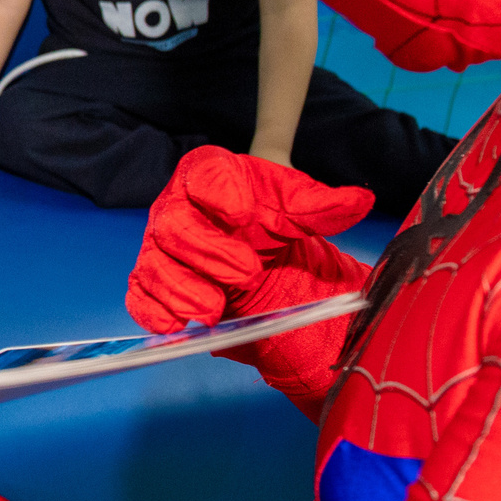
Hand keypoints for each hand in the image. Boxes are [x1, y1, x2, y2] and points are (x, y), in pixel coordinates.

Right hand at [127, 147, 372, 333]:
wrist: (248, 235)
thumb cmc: (264, 214)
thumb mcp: (296, 206)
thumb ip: (323, 205)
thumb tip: (361, 201)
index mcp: (206, 175)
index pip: (202, 174)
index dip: (219, 191)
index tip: (246, 213)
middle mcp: (174, 207)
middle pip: (174, 225)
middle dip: (206, 251)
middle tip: (246, 273)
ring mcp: (158, 247)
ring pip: (154, 265)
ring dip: (180, 290)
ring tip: (212, 311)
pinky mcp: (151, 281)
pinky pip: (140, 296)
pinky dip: (154, 312)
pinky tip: (177, 326)